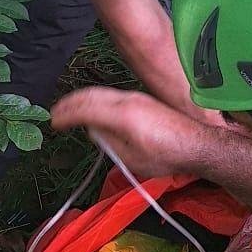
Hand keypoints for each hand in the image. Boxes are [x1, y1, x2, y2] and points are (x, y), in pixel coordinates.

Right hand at [51, 87, 224, 179]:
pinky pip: (110, 94)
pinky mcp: (142, 98)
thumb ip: (109, 144)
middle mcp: (127, 100)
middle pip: (90, 95)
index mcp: (123, 116)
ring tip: (68, 107)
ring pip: (101, 92)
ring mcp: (135, 96)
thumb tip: (94, 131)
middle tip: (55, 112)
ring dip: (81, 98)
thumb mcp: (133, 159)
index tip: (53, 122)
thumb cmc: (167, 157)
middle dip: (70, 102)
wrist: (197, 143)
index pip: (86, 110)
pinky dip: (95, 98)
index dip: (66, 115)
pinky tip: (91, 107)